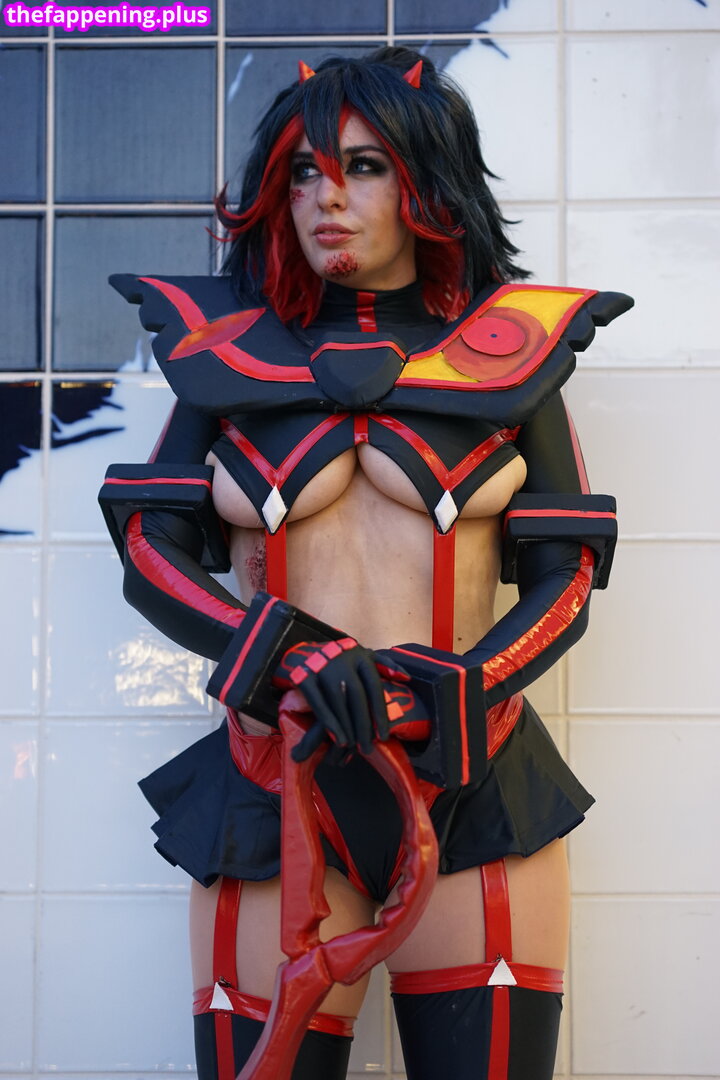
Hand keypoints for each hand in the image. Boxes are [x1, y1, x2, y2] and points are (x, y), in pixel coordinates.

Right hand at [274, 638, 394, 760]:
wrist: (303, 650)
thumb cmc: (341, 659)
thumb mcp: (364, 655)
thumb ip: (386, 665)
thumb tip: (407, 678)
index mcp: (361, 656)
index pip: (374, 687)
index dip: (380, 713)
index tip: (384, 735)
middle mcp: (343, 660)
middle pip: (357, 697)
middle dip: (363, 725)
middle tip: (367, 747)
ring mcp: (323, 667)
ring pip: (339, 702)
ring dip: (346, 726)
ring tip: (352, 746)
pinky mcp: (305, 676)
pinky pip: (319, 703)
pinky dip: (328, 722)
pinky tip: (336, 737)